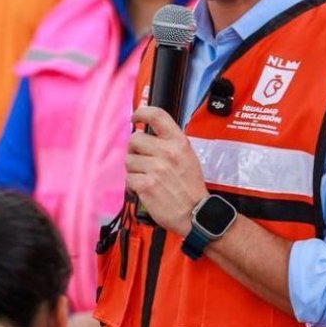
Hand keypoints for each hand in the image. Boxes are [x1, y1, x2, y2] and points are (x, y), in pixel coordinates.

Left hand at [125, 106, 208, 236]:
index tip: (135, 118)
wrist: (196, 213)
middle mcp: (167, 152)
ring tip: (147, 177)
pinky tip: (143, 188)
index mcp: (179, 142)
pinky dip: (132, 185)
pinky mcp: (146, 185)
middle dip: (134, 150)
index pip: (157, 115)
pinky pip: (128, 178)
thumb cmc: (191, 187)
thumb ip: (169, 144)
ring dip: (134, 169)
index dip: (141, 113)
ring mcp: (156, 168)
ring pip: (129, 160)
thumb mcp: (188, 157)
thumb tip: (146, 135)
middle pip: (135, 139)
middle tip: (142, 160)